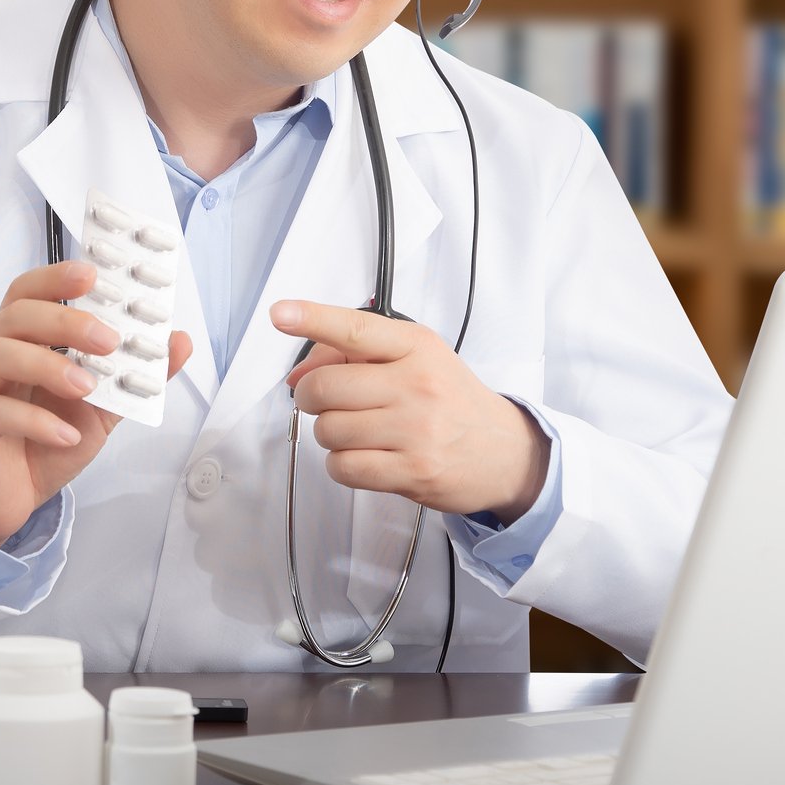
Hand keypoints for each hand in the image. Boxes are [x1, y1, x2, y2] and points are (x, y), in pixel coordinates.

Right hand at [0, 260, 193, 546]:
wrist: (8, 504)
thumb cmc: (43, 445)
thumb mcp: (100, 409)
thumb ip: (133, 376)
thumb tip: (178, 342)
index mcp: (18, 342)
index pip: (28, 293)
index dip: (56, 278)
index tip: (93, 275)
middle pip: (16, 317)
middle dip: (65, 322)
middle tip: (108, 339)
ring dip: (48, 366)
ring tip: (87, 387)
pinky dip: (34, 421)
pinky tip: (64, 434)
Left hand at [273, 299, 548, 522]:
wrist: (503, 451)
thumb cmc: (452, 401)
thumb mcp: (416, 360)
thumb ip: (354, 357)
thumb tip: (297, 376)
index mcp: (416, 347)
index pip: (355, 329)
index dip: (312, 319)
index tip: (281, 314)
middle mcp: (416, 384)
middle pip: (326, 386)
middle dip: (311, 396)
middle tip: (326, 400)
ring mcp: (415, 429)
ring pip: (329, 430)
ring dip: (330, 434)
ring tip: (358, 431)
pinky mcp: (411, 470)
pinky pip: (343, 467)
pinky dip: (342, 464)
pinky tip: (365, 456)